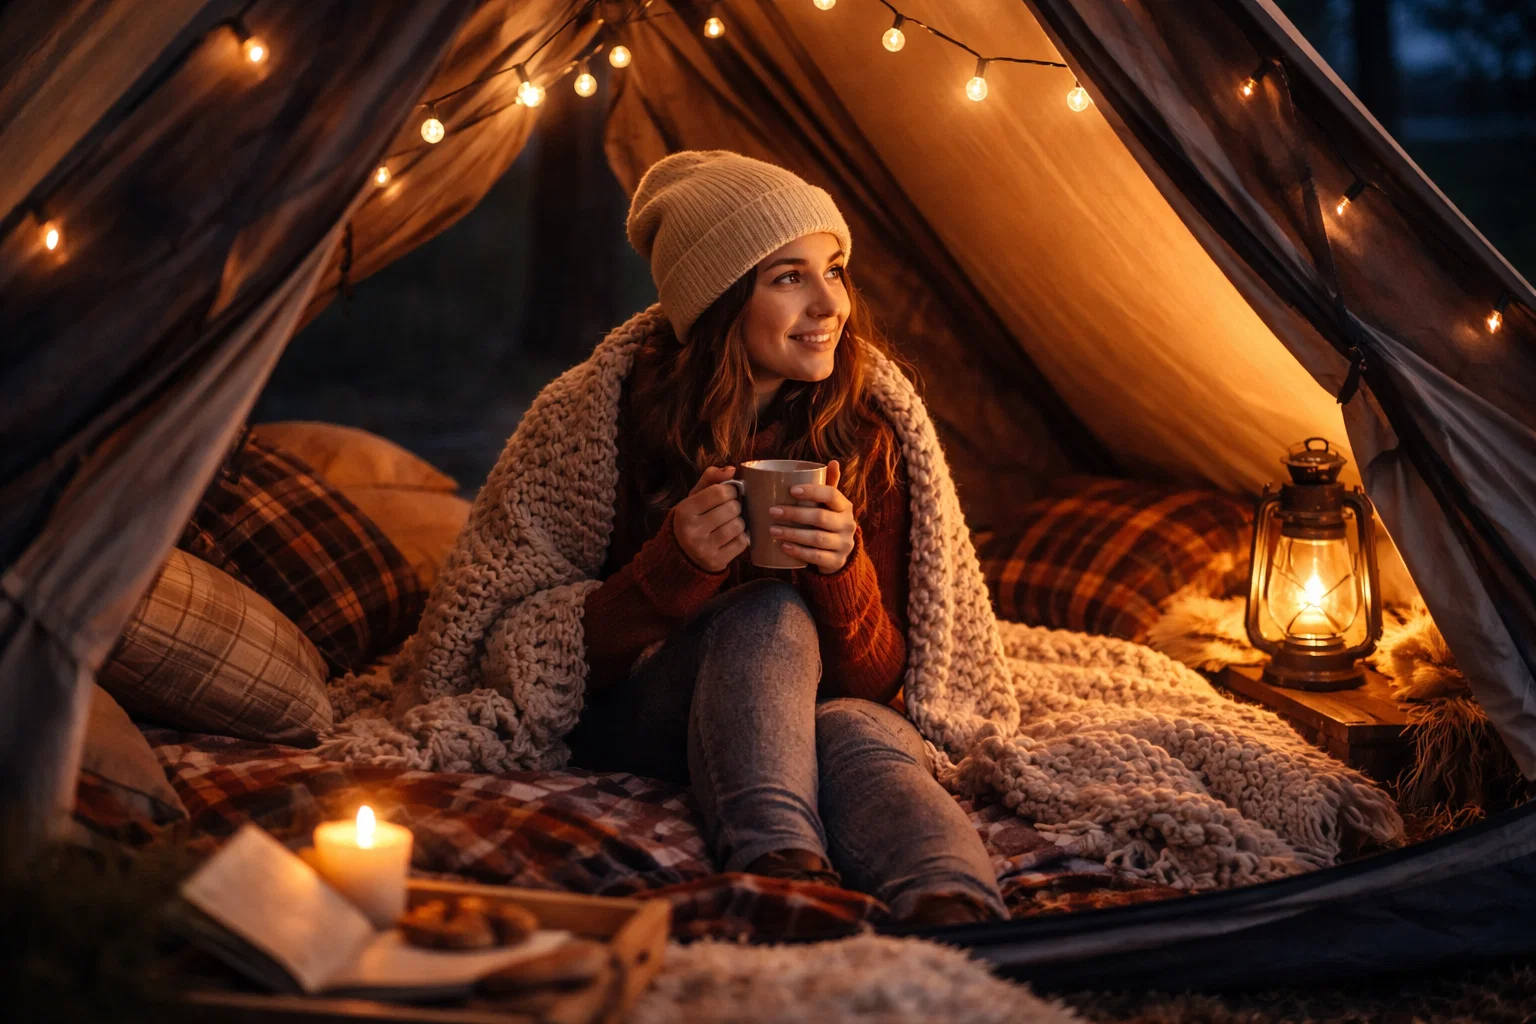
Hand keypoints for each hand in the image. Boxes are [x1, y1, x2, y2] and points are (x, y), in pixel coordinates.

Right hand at [672, 466, 748, 572]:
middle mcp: (692, 531)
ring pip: (739, 525)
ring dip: (740, 522)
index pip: (719, 492)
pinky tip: (732, 537)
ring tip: (730, 523)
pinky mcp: (716, 561)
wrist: (682, 555)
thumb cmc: (692, 520)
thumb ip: (710, 479)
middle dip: (736, 506)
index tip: (730, 493)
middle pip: (732, 508)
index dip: (731, 490)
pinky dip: (742, 537)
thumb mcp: (694, 498)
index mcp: (684, 511)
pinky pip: (742, 543)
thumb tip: (732, 469)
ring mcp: (704, 549)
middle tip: (730, 510)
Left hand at [769, 460, 855, 574]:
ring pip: (816, 538)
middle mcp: (848, 525)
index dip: (812, 492)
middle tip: (772, 511)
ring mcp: (843, 544)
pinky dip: (799, 552)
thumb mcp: (831, 505)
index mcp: (845, 506)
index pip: (832, 495)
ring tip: (773, 530)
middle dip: (794, 514)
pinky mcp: (836, 561)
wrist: (840, 553)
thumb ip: (829, 484)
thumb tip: (832, 461)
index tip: (791, 490)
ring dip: (792, 534)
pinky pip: (816, 557)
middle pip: (820, 517)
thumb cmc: (829, 521)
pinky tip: (784, 547)